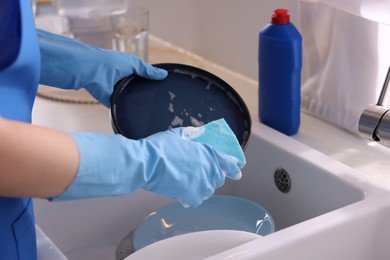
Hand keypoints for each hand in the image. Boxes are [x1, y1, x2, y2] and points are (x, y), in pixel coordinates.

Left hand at [38, 29, 166, 106]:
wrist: (90, 70)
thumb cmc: (110, 62)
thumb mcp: (134, 63)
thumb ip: (148, 71)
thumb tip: (164, 75)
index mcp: (129, 72)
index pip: (144, 80)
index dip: (153, 84)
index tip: (165, 91)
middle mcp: (124, 83)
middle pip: (139, 91)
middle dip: (147, 96)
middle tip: (161, 104)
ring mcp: (118, 93)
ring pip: (132, 101)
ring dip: (138, 104)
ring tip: (152, 111)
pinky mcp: (112, 102)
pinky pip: (122, 108)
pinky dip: (128, 111)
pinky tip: (138, 115)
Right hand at [54, 127, 241, 207]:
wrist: (146, 162)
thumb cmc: (159, 147)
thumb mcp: (177, 134)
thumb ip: (190, 134)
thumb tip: (195, 132)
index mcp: (207, 152)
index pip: (227, 162)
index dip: (233, 168)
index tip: (237, 172)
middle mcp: (207, 168)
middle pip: (217, 178)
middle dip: (213, 177)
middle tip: (205, 176)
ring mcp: (200, 183)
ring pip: (208, 190)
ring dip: (202, 188)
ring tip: (192, 184)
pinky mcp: (189, 195)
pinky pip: (195, 200)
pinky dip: (190, 198)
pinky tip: (184, 195)